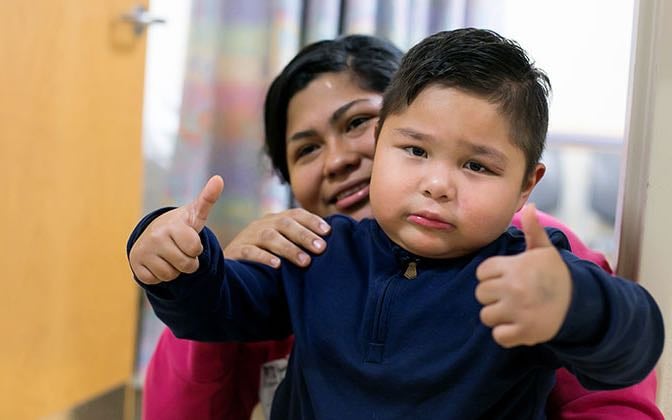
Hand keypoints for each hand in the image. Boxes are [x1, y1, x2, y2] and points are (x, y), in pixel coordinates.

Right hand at [129, 175, 223, 284]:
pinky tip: (157, 262)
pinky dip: (159, 276)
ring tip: (169, 256)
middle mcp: (156, 237)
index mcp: (173, 225)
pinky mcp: (136, 265)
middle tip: (180, 250)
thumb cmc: (181, 226)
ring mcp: (144, 251)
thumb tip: (219, 179)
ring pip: (170, 275)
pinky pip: (156, 280)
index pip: (195, 249)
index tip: (189, 240)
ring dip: (174, 270)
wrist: (153, 233)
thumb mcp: (195, 214)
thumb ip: (208, 198)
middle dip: (188, 262)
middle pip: (185, 265)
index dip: (196, 249)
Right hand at [223, 208, 330, 267]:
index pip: (296, 214)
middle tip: (321, 248)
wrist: (228, 263)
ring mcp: (248, 237)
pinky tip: (277, 266)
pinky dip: (264, 258)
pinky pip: (250, 252)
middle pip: (285, 224)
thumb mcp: (281, 243)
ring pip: (269, 237)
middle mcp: (262, 225)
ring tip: (305, 261)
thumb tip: (328, 244)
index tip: (328, 232)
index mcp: (275, 220)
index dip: (312, 221)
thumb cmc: (265, 256)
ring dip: (289, 248)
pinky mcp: (237, 252)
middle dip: (304, 235)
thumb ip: (299, 241)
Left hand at [475, 204, 571, 347]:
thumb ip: (532, 230)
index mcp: (514, 267)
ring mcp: (518, 311)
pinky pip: (498, 336)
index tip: (507, 279)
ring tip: (514, 310)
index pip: (482, 273)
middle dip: (492, 296)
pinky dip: (506, 334)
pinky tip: (518, 325)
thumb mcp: (545, 251)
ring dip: (497, 316)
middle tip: (510, 296)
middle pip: (481, 294)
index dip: (491, 276)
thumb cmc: (556, 275)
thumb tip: (529, 206)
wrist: (581, 303)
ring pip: (486, 316)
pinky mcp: (524, 332)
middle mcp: (513, 288)